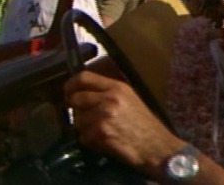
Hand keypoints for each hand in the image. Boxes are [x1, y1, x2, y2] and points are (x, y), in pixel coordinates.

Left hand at [64, 71, 183, 175]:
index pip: (84, 77)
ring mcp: (103, 116)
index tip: (68, 91)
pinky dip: (90, 140)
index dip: (71, 84)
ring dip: (84, 127)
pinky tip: (103, 140)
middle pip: (76, 98)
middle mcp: (109, 99)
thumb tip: (85, 90)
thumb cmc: (144, 123)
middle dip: (76, 108)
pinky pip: (83, 136)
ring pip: (77, 120)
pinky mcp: (99, 134)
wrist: (155, 145)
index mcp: (117, 87)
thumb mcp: (130, 98)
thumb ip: (109, 91)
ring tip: (99, 130)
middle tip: (83, 114)